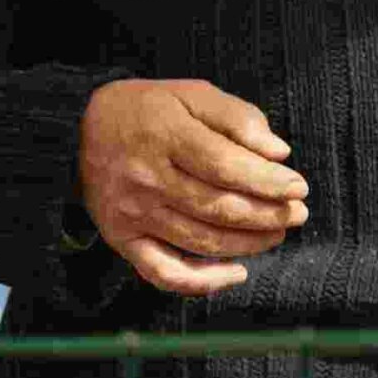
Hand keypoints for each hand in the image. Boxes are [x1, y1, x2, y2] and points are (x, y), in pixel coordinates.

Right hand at [77, 78, 309, 295]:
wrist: (79, 129)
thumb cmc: (149, 109)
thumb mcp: (193, 95)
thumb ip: (238, 118)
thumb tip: (279, 152)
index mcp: (165, 136)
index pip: (226, 167)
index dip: (267, 182)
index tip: (298, 187)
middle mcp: (146, 179)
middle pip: (218, 208)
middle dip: (268, 215)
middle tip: (298, 214)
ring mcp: (131, 214)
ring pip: (200, 242)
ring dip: (248, 244)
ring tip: (277, 233)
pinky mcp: (122, 240)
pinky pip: (163, 273)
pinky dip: (202, 283)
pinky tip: (236, 274)